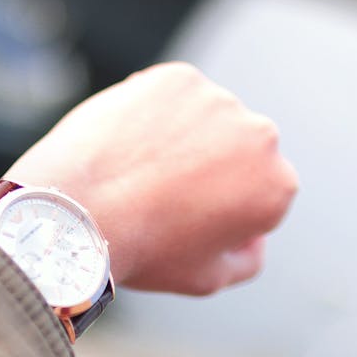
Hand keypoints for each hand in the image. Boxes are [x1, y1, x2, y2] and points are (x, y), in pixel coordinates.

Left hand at [5, 62, 297, 294]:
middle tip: (161, 192)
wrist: (79, 210)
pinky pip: (171, 96)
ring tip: (138, 168)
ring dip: (183, 136)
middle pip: (239, 149)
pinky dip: (153, 113)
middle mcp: (261, 136)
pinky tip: (127, 143)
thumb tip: (254, 237)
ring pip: (206, 118)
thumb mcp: (207, 279)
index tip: (187, 218)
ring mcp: (219, 100)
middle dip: (211, 166)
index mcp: (277, 186)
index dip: (224, 209)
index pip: (260, 192)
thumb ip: (248, 259)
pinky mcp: (178, 78)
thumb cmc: (143, 251)